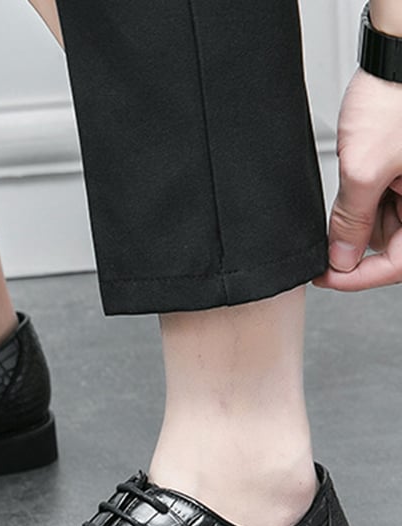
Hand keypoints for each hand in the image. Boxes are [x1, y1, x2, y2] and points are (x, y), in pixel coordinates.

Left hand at [313, 68, 401, 290]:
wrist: (399, 53)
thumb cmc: (397, 96)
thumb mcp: (363, 169)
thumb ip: (351, 220)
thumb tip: (341, 257)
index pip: (399, 263)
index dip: (359, 277)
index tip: (327, 277)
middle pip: (396, 243)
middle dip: (358, 243)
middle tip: (326, 240)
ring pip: (391, 223)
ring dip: (362, 219)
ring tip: (347, 196)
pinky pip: (392, 199)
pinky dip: (370, 199)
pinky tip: (356, 184)